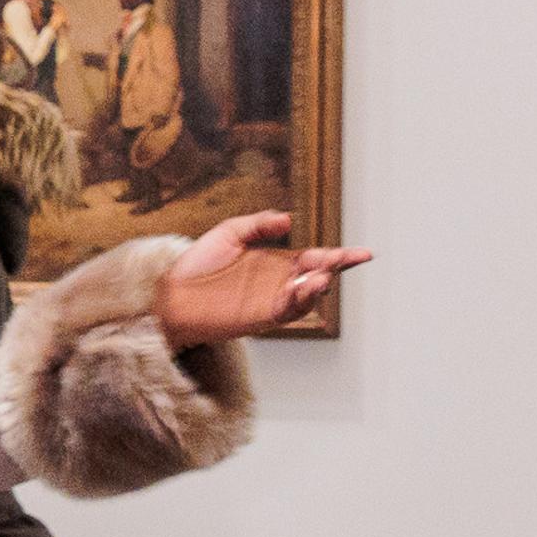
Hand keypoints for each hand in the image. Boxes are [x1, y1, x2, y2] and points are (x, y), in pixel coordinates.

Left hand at [155, 212, 372, 345]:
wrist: (171, 292)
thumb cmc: (197, 264)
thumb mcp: (230, 232)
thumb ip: (259, 223)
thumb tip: (289, 220)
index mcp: (278, 262)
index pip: (316, 258)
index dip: (341, 256)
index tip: (364, 254)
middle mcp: (280, 282)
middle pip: (318, 275)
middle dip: (334, 268)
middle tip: (342, 259)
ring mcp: (272, 301)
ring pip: (307, 296)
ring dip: (318, 286)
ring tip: (322, 275)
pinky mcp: (261, 317)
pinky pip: (288, 311)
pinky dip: (300, 300)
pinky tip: (304, 286)